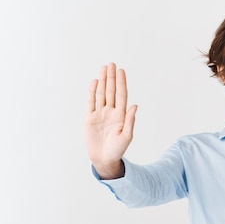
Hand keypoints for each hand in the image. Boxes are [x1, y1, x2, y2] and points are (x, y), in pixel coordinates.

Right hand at [85, 63, 137, 178]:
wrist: (104, 159)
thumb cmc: (118, 149)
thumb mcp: (127, 136)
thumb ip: (130, 120)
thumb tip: (135, 106)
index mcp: (121, 115)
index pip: (121, 95)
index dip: (121, 83)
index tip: (121, 71)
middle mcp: (111, 112)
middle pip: (111, 91)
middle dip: (111, 78)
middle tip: (112, 64)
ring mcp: (100, 113)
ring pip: (101, 93)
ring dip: (102, 81)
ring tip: (104, 68)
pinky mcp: (90, 118)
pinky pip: (91, 102)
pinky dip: (92, 91)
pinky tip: (94, 81)